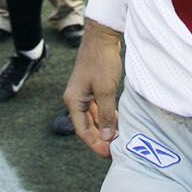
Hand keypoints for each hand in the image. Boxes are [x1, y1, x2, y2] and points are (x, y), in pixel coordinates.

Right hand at [65, 19, 123, 157]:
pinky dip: (106, 118)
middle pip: (86, 126)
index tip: (109, 154)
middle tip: (116, 150)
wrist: (101, 37)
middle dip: (99, 139)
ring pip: (92, 118)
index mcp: (73, 100)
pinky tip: (117, 122)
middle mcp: (75, 99)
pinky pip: (97, 109)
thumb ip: (105, 115)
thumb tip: (105, 137)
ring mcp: (83, 93)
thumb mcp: (106, 91)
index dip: (95, 144)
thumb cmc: (102, 62)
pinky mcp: (91, 88)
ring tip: (118, 139)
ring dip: (103, 129)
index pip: (82, 130)